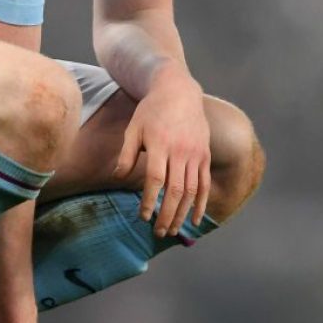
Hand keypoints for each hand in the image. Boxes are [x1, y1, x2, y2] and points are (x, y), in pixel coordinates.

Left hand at [114, 66, 209, 236]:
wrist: (179, 91)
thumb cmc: (151, 111)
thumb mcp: (134, 128)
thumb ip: (127, 154)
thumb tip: (118, 177)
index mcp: (160, 144)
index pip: (155, 180)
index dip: (149, 201)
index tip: (143, 217)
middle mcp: (181, 151)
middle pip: (175, 190)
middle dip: (167, 214)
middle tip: (159, 232)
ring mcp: (195, 154)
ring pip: (191, 190)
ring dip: (182, 213)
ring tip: (173, 230)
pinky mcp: (204, 155)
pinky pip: (204, 184)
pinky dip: (200, 204)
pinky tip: (194, 220)